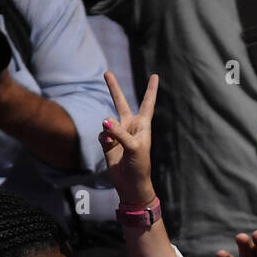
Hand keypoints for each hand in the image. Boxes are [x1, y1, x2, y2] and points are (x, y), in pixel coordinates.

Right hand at [100, 70, 156, 206]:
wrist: (131, 184)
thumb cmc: (139, 166)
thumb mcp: (134, 147)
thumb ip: (120, 132)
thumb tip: (104, 121)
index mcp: (143, 125)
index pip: (147, 103)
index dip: (151, 90)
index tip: (155, 76)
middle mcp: (130, 126)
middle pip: (120, 102)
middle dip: (113, 88)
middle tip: (107, 73)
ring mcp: (118, 133)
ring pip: (107, 120)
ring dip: (109, 129)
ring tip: (114, 141)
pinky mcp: (108, 141)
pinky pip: (101, 134)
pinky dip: (104, 139)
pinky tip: (109, 146)